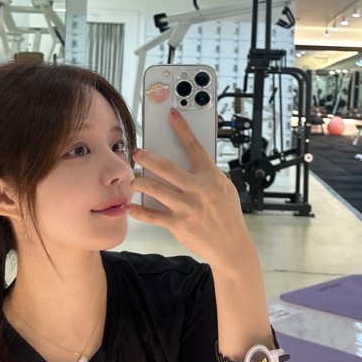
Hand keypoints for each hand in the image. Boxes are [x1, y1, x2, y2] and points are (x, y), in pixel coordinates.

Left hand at [130, 107, 251, 272]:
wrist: (231, 246)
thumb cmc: (228, 215)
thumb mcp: (225, 189)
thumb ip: (208, 175)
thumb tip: (188, 161)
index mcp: (211, 177)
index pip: (194, 147)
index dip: (182, 129)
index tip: (171, 115)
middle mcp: (198, 189)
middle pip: (166, 167)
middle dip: (147, 157)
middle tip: (136, 152)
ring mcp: (187, 207)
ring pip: (155, 189)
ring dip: (140, 183)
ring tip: (134, 181)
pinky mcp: (178, 224)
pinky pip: (152, 215)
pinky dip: (138, 210)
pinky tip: (130, 207)